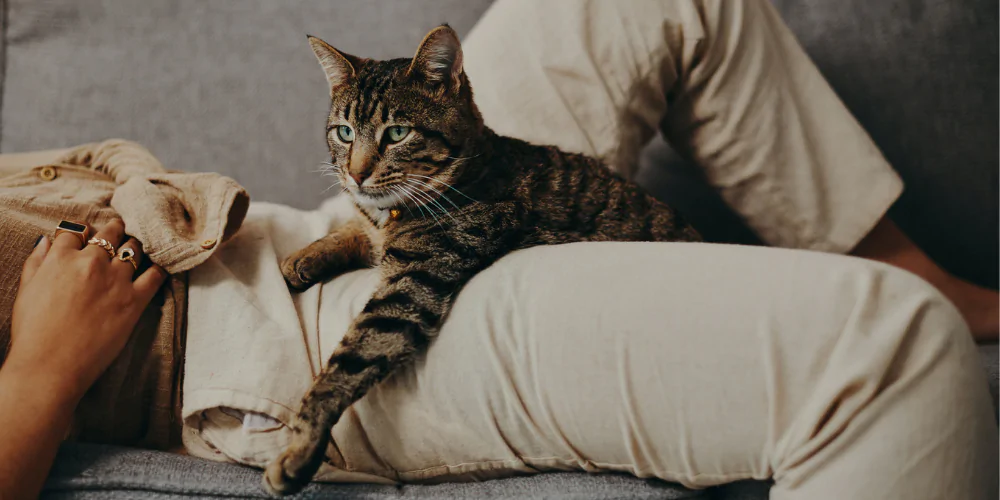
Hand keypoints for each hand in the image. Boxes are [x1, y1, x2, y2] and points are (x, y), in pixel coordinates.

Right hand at [7, 219, 166, 402]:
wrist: (50, 367)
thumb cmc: (33, 333)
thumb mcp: (26, 291)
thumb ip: (36, 262)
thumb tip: (46, 241)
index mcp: (61, 259)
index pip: (76, 231)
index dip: (82, 234)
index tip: (87, 238)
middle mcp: (91, 263)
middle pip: (110, 233)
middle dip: (114, 231)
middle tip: (118, 232)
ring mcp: (115, 281)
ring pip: (134, 248)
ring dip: (135, 246)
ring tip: (136, 249)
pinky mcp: (134, 300)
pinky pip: (155, 275)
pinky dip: (158, 268)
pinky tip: (158, 267)